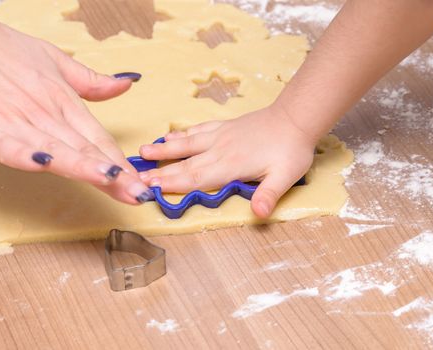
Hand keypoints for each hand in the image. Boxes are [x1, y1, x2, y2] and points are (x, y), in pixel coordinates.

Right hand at [0, 2, 152, 204]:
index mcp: (63, 101)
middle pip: (83, 150)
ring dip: (82, 166)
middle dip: (113, 175)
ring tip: (108, 179)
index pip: (98, 139)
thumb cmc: (1, 50)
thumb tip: (125, 85)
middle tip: (137, 194)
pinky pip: (4, 145)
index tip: (141, 183)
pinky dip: (22, 154)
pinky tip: (42, 165)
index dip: (121, 162)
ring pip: (53, 149)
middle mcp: (44, 114)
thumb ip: (91, 81)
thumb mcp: (54, 61)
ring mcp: (12, 122)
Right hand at [138, 107, 315, 216]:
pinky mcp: (224, 127)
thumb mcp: (285, 176)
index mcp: (231, 165)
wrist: (295, 117)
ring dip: (164, 149)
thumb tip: (259, 214)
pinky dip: (182, 134)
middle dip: (160, 172)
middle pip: (185, 164)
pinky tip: (170, 136)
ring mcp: (220, 136)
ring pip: (187, 144)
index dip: (172, 185)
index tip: (150, 188)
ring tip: (143, 152)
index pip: (196, 178)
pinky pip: (198, 130)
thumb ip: (268, 194)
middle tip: (137, 177)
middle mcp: (219, 150)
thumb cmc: (291, 150)